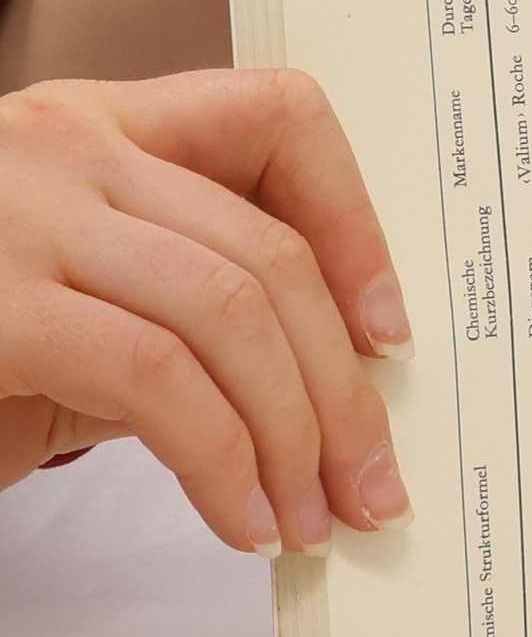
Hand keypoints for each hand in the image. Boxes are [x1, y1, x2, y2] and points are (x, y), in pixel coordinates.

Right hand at [0, 69, 413, 554]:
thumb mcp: (84, 299)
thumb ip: (187, 305)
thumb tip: (336, 384)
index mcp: (102, 124)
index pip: (281, 116)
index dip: (360, 225)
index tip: (390, 336)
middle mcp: (64, 144)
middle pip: (270, 250)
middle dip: (342, 388)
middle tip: (371, 484)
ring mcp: (22, 214)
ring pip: (231, 311)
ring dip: (293, 435)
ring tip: (309, 519)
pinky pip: (157, 377)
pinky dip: (220, 461)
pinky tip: (239, 521)